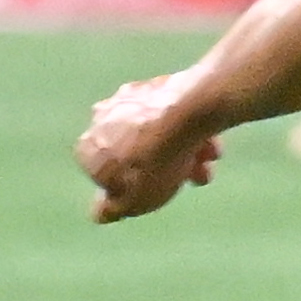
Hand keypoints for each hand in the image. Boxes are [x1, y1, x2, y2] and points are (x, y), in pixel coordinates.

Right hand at [78, 73, 222, 223]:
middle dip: (163, 172)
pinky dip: (192, 135)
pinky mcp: (163, 86)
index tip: (148, 194)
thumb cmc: (154, 163)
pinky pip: (177, 118)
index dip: (128, 189)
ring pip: (160, 136)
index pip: (101, 175)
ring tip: (204, 170)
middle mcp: (103, 117)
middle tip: (185, 183)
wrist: (186, 114)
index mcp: (88, 145)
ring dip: (184, 157)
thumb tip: (100, 214)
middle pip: (136, 154)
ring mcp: (132, 99)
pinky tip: (211, 147)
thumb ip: (113, 208)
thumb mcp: (132, 200)